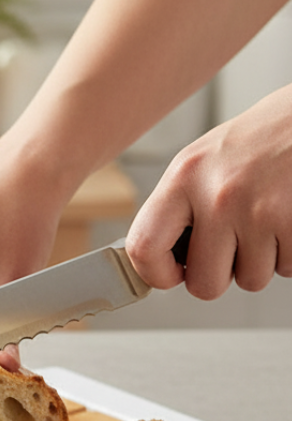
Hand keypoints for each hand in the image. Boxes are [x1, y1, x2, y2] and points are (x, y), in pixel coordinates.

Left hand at [126, 83, 291, 296]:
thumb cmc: (265, 136)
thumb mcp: (206, 160)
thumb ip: (180, 207)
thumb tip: (158, 258)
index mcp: (184, 176)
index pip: (144, 247)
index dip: (156, 274)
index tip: (172, 274)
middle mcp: (218, 194)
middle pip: (204, 284)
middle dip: (220, 276)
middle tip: (231, 249)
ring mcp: (260, 210)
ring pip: (251, 280)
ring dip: (261, 261)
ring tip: (267, 221)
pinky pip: (287, 268)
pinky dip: (290, 252)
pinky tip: (287, 219)